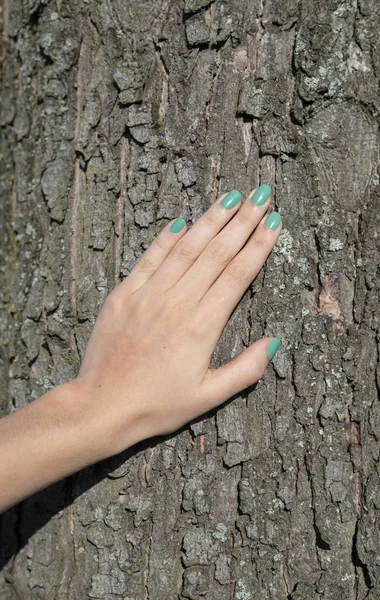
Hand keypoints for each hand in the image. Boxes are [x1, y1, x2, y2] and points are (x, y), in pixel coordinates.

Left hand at [77, 184, 282, 455]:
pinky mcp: (124, 294)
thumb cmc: (156, 405)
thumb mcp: (208, 397)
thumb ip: (245, 370)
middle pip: (216, 252)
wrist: (102, 405)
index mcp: (202, 325)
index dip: (259, 244)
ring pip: (186, 248)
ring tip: (230, 197)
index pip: (238, 273)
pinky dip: (166, 237)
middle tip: (261, 195)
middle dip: (242, 221)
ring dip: (210, 220)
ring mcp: (148, 294)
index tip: (274, 221)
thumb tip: (272, 342)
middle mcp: (177, 302)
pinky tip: (182, 221)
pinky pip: (149, 258)